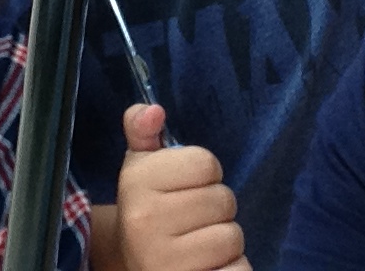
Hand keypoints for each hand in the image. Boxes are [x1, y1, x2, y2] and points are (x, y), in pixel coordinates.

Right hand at [115, 104, 250, 270]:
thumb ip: (142, 130)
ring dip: (225, 243)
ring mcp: (164, 260)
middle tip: (194, 221)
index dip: (204, 174)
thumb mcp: (139, 166)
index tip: (185, 188)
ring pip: (233, 237)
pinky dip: (233, 270)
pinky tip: (210, 268)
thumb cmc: (146, 208)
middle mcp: (145, 221)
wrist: (131, 264)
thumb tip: (154, 110)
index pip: (206, 163)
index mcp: (136, 183)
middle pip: (223, 199)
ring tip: (199, 246)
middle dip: (217, 210)